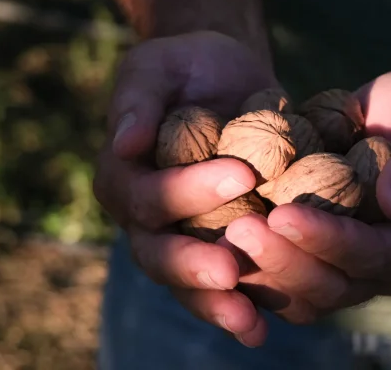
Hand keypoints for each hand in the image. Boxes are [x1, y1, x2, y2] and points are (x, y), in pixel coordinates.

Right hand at [96, 30, 278, 346]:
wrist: (225, 79)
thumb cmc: (183, 68)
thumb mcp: (157, 66)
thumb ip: (137, 98)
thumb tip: (122, 140)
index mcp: (122, 177)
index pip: (145, 195)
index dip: (187, 190)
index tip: (242, 174)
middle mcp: (145, 219)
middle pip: (159, 254)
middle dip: (193, 266)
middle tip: (229, 273)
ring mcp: (182, 239)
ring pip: (188, 283)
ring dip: (217, 305)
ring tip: (249, 322)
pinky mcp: (219, 246)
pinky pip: (227, 285)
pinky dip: (246, 305)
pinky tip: (269, 325)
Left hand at [219, 70, 390, 326]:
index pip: (375, 256)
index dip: (329, 241)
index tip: (284, 214)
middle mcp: (387, 271)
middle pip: (332, 287)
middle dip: (284, 260)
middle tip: (239, 228)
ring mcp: (349, 270)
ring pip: (301, 294)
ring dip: (260, 269)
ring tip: (220, 233)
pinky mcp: (316, 258)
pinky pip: (279, 276)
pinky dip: (249, 263)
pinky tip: (212, 232)